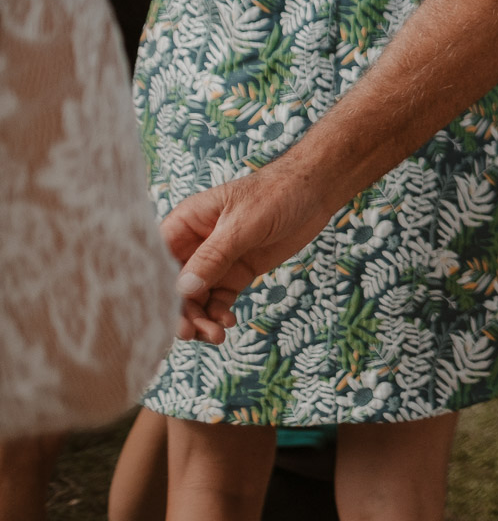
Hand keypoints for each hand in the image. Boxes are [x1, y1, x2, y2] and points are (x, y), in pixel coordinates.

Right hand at [160, 163, 332, 343]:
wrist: (314, 192)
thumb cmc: (275, 194)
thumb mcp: (242, 224)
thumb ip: (214, 256)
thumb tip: (183, 289)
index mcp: (184, 224)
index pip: (157, 259)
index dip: (153, 287)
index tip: (156, 313)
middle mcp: (194, 245)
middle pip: (174, 284)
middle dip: (180, 311)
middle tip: (188, 334)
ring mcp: (216, 261)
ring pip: (196, 297)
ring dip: (201, 319)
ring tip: (215, 336)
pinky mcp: (236, 273)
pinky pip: (220, 299)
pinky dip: (219, 314)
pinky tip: (228, 323)